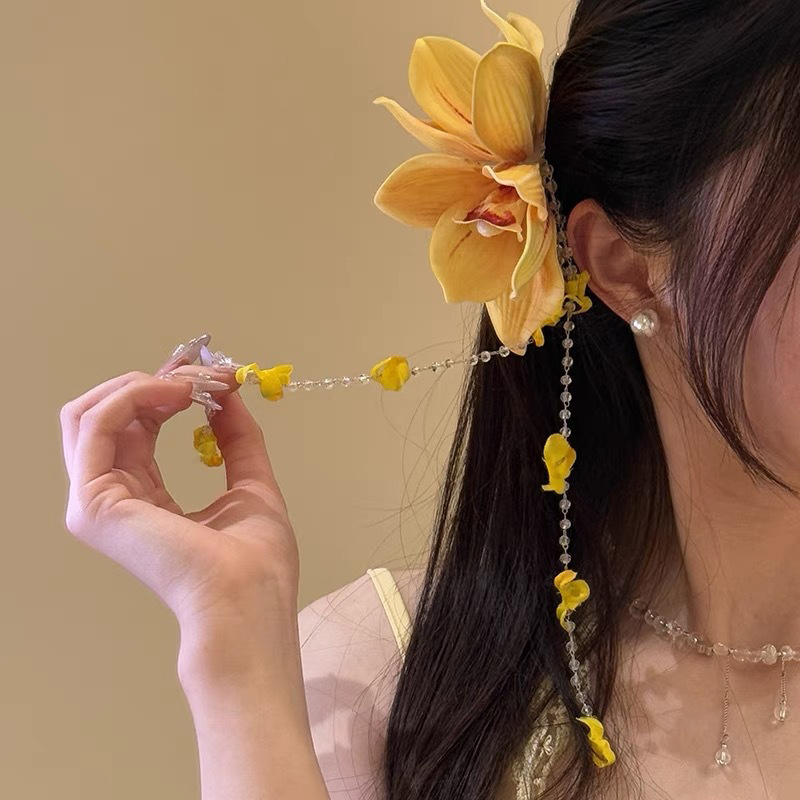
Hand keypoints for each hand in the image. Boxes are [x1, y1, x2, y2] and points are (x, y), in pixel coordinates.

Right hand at [59, 360, 299, 669]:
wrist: (249, 600)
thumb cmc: (256, 561)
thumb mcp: (251, 483)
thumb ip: (235, 437)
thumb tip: (225, 391)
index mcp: (144, 500)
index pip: (136, 429)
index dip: (167, 391)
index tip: (210, 372)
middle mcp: (112, 499)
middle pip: (108, 417)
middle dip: (155, 380)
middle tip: (203, 370)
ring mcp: (96, 502)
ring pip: (91, 414)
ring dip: (144, 383)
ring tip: (192, 382)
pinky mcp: (94, 501)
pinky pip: (97, 425)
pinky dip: (134, 395)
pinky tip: (178, 392)